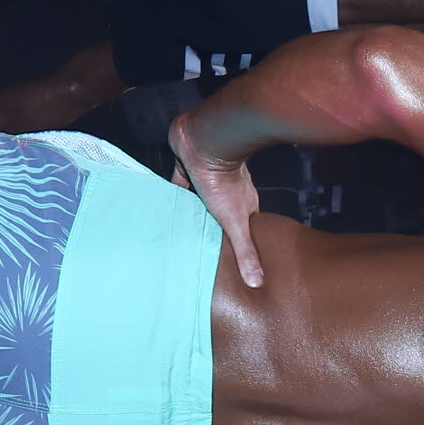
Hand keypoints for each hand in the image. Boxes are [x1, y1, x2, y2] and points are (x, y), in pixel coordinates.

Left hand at [168, 119, 266, 287]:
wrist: (205, 143)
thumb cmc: (223, 181)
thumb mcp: (234, 223)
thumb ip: (244, 251)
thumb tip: (257, 281)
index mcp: (244, 204)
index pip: (243, 227)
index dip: (238, 240)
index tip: (231, 256)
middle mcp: (228, 191)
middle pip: (220, 214)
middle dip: (212, 227)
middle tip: (202, 245)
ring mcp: (208, 179)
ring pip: (199, 199)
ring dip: (192, 210)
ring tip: (182, 229)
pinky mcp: (189, 167)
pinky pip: (180, 182)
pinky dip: (175, 191)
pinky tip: (165, 203)